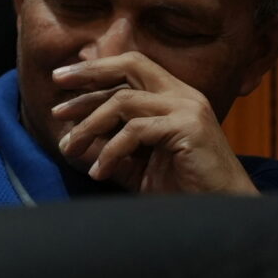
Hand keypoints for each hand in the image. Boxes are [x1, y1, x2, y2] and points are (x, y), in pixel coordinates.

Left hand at [50, 53, 258, 196]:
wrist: (221, 211)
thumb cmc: (180, 186)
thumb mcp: (136, 161)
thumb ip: (110, 142)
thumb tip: (71, 134)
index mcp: (174, 96)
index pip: (130, 67)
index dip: (94, 69)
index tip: (59, 79)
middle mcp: (185, 95)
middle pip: (130, 65)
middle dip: (88, 75)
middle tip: (56, 101)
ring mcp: (189, 109)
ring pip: (123, 101)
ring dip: (89, 126)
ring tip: (70, 149)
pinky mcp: (189, 127)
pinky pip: (135, 129)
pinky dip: (110, 150)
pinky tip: (99, 172)